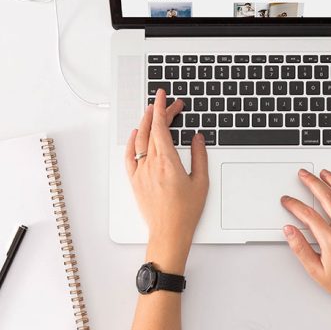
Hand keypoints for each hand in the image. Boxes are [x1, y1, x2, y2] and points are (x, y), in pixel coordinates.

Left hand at [125, 89, 208, 272]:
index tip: (164, 97)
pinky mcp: (135, 181)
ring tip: (151, 112)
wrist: (168, 232)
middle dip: (159, 113)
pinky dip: (132, 142)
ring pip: (139, 140)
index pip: (161, 127)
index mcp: (168, 162)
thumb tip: (197, 138)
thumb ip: (199, 156)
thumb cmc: (185, 212)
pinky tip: (136, 134)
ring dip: (145, 123)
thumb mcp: (201, 182)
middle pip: (152, 130)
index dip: (162, 109)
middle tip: (168, 103)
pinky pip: (129, 156)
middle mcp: (151, 164)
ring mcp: (141, 172)